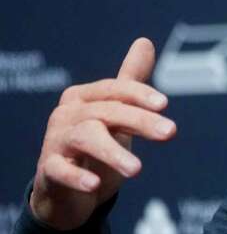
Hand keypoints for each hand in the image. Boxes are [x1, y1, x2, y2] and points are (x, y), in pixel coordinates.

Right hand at [29, 38, 176, 229]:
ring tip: (137, 169)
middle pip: (107, 112)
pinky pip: (60, 170)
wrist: (67, 192)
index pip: (114, 89)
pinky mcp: (48, 171)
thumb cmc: (95, 146)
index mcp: (83, 97)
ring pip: (86, 138)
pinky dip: (77, 176)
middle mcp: (66, 114)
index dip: (138, 94)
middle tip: (170, 132)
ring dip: (112, 152)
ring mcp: (55, 142)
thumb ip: (130, 81)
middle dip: (140, 121)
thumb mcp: (116, 113)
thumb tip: (145, 41)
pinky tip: (94, 184)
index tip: (165, 104)